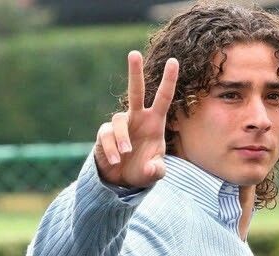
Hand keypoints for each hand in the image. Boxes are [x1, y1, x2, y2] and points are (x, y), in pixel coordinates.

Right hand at [94, 51, 178, 186]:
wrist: (122, 180)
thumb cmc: (143, 170)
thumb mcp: (154, 172)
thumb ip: (157, 170)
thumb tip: (152, 168)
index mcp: (154, 122)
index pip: (163, 98)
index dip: (168, 80)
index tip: (173, 61)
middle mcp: (137, 118)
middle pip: (135, 91)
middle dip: (135, 72)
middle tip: (134, 53)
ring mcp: (120, 125)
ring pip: (118, 120)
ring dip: (122, 137)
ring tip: (125, 153)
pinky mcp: (105, 134)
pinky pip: (106, 136)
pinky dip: (110, 148)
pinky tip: (115, 160)